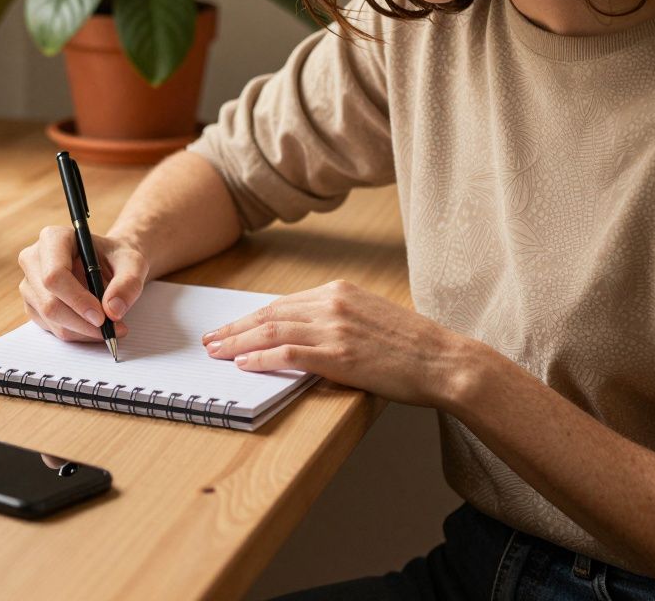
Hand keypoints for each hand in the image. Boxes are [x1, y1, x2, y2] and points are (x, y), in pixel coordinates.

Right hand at [17, 226, 149, 341]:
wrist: (110, 264)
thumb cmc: (117, 258)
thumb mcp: (133, 264)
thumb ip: (127, 283)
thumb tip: (113, 310)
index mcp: (53, 238)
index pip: (55, 275)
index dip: (77, 300)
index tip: (102, 317)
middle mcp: (34, 259)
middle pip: (50, 302)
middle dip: (82, 322)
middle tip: (111, 329)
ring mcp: (30, 284)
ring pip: (51, 319)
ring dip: (83, 330)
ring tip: (111, 326)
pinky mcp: (33, 305)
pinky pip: (52, 328)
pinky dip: (77, 333)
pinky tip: (95, 326)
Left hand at [202, 280, 479, 408]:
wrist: (443, 361)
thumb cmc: (411, 346)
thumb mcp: (369, 317)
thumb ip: (334, 319)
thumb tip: (299, 334)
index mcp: (339, 291)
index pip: (282, 303)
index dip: (251, 316)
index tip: (230, 326)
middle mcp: (333, 303)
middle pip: (270, 313)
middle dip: (235, 328)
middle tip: (211, 340)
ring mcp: (335, 328)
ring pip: (272, 331)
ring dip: (239, 342)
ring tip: (217, 352)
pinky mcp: (339, 354)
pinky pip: (289, 353)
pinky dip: (262, 357)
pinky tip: (244, 363)